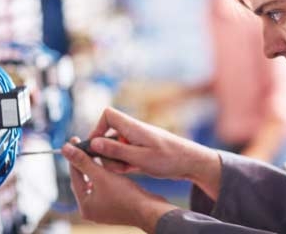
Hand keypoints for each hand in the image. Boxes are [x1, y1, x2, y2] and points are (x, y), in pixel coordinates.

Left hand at [62, 140, 177, 232]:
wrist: (149, 210)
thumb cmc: (126, 196)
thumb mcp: (102, 176)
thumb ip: (83, 162)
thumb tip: (66, 149)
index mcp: (85, 206)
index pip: (75, 176)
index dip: (74, 157)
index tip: (73, 141)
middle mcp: (91, 210)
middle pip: (84, 180)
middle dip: (85, 163)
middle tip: (85, 146)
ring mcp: (103, 209)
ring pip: (95, 183)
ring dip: (95, 168)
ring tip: (97, 153)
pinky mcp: (114, 206)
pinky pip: (105, 187)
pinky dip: (105, 176)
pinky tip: (109, 166)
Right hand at [87, 107, 221, 199]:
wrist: (192, 163)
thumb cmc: (170, 159)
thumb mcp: (140, 158)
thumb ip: (116, 150)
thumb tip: (93, 143)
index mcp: (133, 127)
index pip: (107, 115)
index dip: (98, 128)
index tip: (96, 147)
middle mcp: (133, 131)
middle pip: (108, 135)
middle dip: (107, 152)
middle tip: (118, 166)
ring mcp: (137, 141)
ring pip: (115, 148)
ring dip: (116, 160)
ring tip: (129, 169)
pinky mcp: (140, 150)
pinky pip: (124, 155)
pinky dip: (124, 163)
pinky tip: (133, 170)